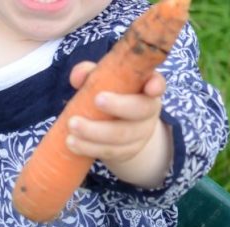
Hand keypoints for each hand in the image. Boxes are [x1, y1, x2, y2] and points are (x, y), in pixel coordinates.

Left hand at [66, 62, 172, 187]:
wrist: (119, 125)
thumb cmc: (112, 93)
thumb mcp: (104, 79)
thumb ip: (90, 73)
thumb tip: (77, 77)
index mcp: (146, 86)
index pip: (158, 84)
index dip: (156, 85)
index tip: (150, 87)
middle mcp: (149, 110)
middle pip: (139, 110)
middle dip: (118, 106)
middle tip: (95, 100)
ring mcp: (141, 134)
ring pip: (121, 136)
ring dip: (94, 132)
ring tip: (71, 126)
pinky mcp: (128, 152)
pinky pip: (110, 152)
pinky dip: (89, 148)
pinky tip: (72, 143)